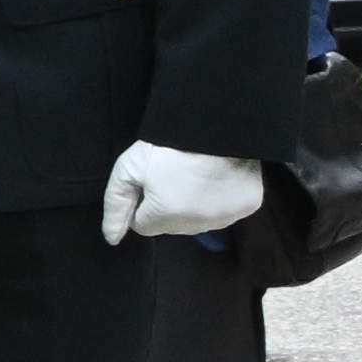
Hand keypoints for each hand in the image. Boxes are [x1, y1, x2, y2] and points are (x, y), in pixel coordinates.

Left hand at [99, 142, 265, 244]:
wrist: (216, 123)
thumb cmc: (167, 144)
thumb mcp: (129, 168)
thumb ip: (116, 205)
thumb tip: (112, 238)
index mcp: (167, 215)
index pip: (144, 225)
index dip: (143, 204)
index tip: (150, 184)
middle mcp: (199, 223)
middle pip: (172, 225)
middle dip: (167, 207)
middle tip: (173, 177)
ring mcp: (226, 216)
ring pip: (200, 222)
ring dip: (194, 207)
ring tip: (195, 177)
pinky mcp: (249, 206)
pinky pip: (226, 212)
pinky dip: (220, 200)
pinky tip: (217, 179)